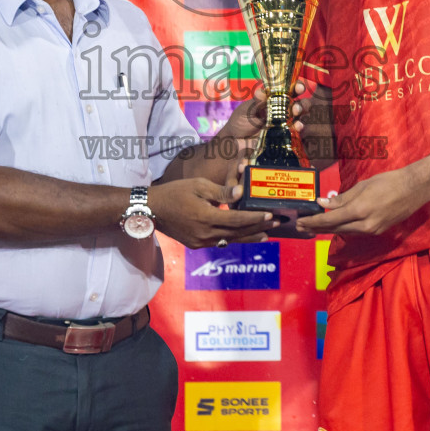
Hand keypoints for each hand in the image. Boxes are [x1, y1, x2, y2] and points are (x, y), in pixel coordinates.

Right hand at [149, 177, 278, 247]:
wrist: (152, 209)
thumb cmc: (175, 192)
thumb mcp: (198, 185)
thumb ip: (220, 191)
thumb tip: (240, 192)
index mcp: (206, 217)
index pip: (237, 220)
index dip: (255, 218)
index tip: (271, 215)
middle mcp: (205, 234)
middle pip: (238, 233)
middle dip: (259, 229)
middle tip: (277, 225)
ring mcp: (200, 242)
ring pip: (230, 241)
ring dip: (249, 237)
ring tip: (266, 235)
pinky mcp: (196, 244)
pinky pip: (220, 242)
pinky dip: (233, 239)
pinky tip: (243, 236)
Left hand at [201, 83, 306, 185]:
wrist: (235, 145)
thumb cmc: (239, 124)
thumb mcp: (245, 111)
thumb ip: (254, 102)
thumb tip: (262, 92)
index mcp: (273, 101)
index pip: (289, 91)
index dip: (297, 87)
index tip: (299, 87)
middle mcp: (282, 112)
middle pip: (299, 105)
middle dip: (303, 104)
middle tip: (296, 108)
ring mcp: (285, 126)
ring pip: (300, 119)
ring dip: (302, 118)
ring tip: (296, 120)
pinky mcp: (285, 139)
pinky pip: (296, 135)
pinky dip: (299, 131)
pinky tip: (297, 129)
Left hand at [296, 164, 429, 236]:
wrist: (415, 189)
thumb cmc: (388, 182)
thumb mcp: (363, 186)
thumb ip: (342, 198)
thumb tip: (323, 203)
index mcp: (359, 211)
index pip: (330, 220)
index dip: (313, 222)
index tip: (301, 222)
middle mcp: (365, 225)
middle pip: (335, 229)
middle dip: (317, 228)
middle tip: (302, 227)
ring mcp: (373, 230)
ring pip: (345, 231)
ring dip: (329, 229)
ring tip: (313, 226)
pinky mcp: (378, 231)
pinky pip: (356, 231)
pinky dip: (343, 227)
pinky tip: (335, 224)